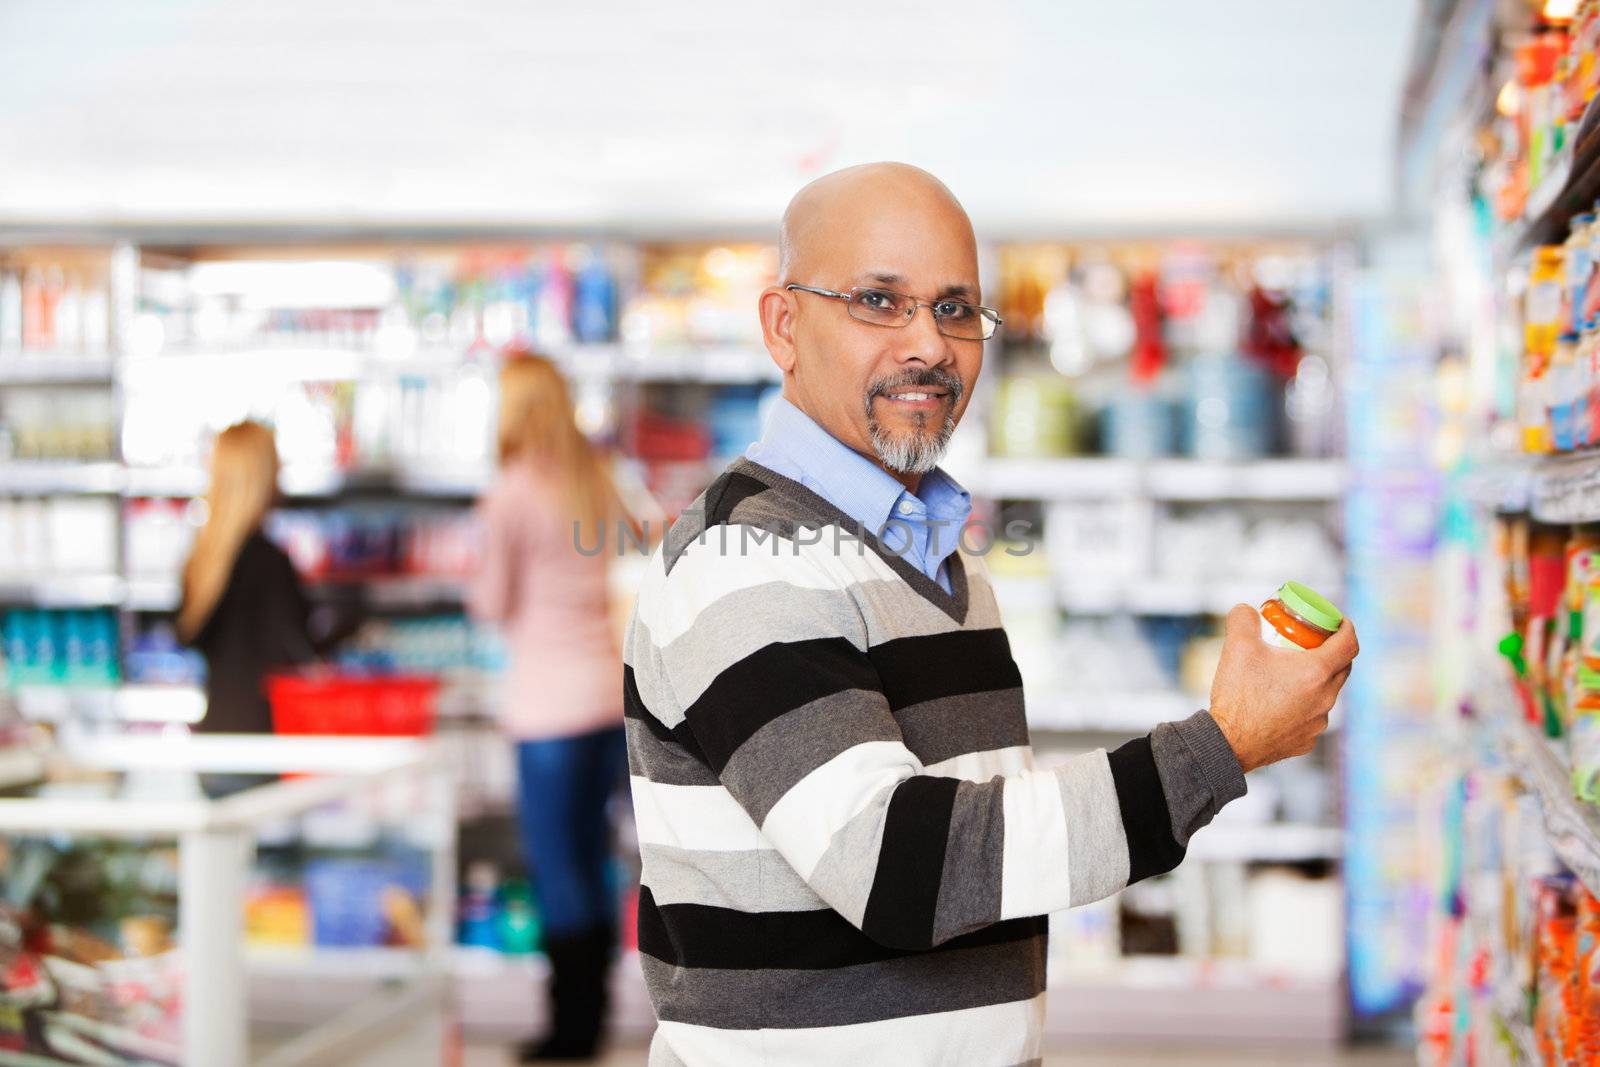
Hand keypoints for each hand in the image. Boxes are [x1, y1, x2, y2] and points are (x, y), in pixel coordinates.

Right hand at [1207, 604, 1358, 772]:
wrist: (1227, 743)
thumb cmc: (1238, 695)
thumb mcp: (1238, 647)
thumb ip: (1244, 619)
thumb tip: (1246, 610)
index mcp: (1317, 672)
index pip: (1349, 643)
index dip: (1346, 627)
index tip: (1336, 621)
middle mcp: (1325, 698)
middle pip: (1343, 668)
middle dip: (1332, 652)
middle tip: (1311, 643)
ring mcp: (1318, 723)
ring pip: (1326, 694)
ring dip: (1315, 681)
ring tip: (1289, 675)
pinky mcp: (1306, 741)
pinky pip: (1312, 717)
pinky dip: (1303, 706)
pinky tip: (1281, 704)